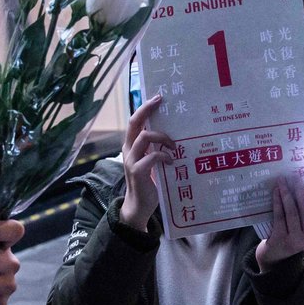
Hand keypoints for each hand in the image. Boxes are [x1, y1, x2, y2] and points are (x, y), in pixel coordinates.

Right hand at [120, 95, 175, 232]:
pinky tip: (172, 161)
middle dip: (147, 110)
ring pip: (145, 137)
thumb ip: (156, 148)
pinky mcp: (138, 172)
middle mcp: (128, 150)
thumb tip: (175, 134)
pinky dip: (164, 156)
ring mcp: (131, 160)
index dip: (144, 108)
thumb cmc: (148, 182)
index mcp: (131, 146)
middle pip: (134, 123)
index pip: (135, 121)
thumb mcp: (151, 161)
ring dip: (163, 137)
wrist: (138, 206)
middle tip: (160, 101)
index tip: (158, 97)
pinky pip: (152, 156)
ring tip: (174, 145)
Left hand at [255, 176, 303, 271]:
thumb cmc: (288, 236)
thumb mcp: (300, 228)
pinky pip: (280, 217)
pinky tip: (276, 192)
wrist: (273, 258)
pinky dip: (277, 202)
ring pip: (292, 212)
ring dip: (287, 194)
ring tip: (282, 181)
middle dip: (300, 191)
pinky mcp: (281, 240)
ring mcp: (295, 241)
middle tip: (294, 176)